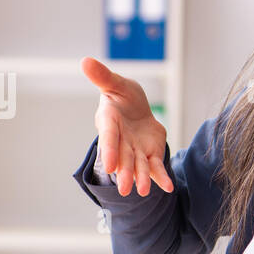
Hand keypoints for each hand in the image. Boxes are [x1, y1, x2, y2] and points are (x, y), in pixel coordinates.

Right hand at [80, 56, 173, 196]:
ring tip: (143, 192)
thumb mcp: (116, 83)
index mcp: (110, 123)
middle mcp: (121, 141)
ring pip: (138, 166)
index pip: (109, 139)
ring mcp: (135, 150)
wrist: (137, 108)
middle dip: (125, 173)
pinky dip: (161, 177)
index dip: (109, 151)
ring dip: (141, 178)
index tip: (110, 166)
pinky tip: (168, 187)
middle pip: (122, 158)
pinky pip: (156, 167)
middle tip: (125, 189)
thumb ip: (103, 76)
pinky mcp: (150, 154)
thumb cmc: (123, 95)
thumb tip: (85, 61)